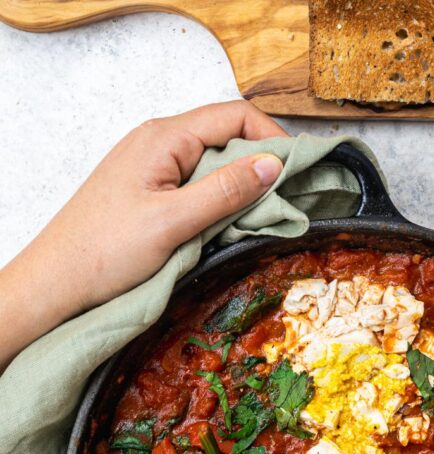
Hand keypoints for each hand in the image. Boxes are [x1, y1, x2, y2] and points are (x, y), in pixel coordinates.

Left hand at [0, 100, 286, 368]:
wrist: (58, 280)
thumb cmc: (104, 251)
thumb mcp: (173, 222)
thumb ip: (224, 191)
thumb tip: (272, 165)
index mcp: (164, 137)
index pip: (234, 117)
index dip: (273, 138)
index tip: (299, 170)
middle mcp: (158, 142)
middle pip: (226, 136)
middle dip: (260, 164)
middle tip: (286, 199)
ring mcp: (153, 165)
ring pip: (212, 162)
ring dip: (239, 185)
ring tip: (261, 216)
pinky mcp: (149, 190)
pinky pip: (195, 183)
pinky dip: (218, 199)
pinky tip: (226, 224)